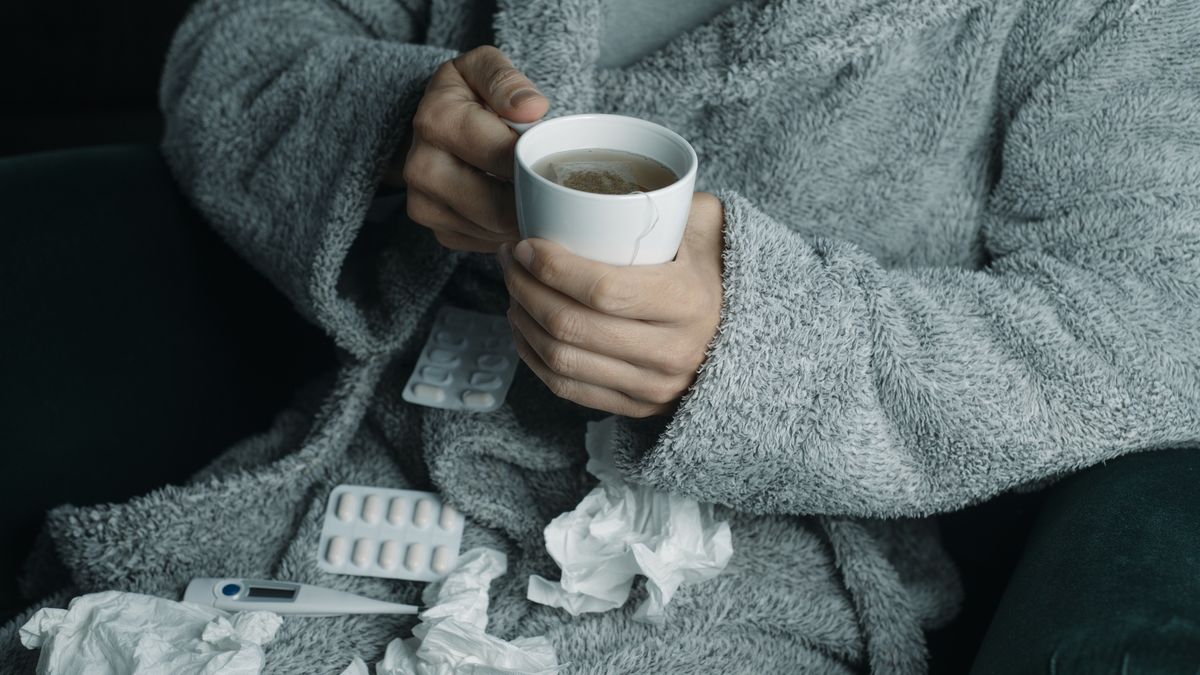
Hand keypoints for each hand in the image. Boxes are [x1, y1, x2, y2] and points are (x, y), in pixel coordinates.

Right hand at [394, 46, 548, 252]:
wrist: (437, 124)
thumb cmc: (469, 95)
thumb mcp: (484, 67)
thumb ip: (506, 80)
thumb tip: (532, 108)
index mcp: (436, 121)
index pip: (504, 157)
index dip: (537, 163)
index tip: (558, 161)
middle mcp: (422, 168)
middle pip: (497, 207)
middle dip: (535, 201)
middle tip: (559, 190)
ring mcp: (424, 205)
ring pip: (495, 231)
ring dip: (524, 219)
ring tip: (539, 196)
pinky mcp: (439, 232)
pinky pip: (487, 243)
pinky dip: (509, 232)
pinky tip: (516, 208)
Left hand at [498, 193, 724, 417]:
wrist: (750, 334)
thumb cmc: (716, 269)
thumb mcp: (707, 225)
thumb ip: (671, 200)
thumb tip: (612, 179)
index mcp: (687, 302)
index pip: (603, 290)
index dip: (552, 268)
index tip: (527, 243)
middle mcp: (671, 352)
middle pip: (571, 326)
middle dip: (525, 288)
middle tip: (511, 258)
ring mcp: (652, 387)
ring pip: (562, 360)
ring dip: (522, 320)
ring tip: (513, 287)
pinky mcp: (635, 407)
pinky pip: (566, 388)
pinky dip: (532, 356)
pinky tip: (523, 325)